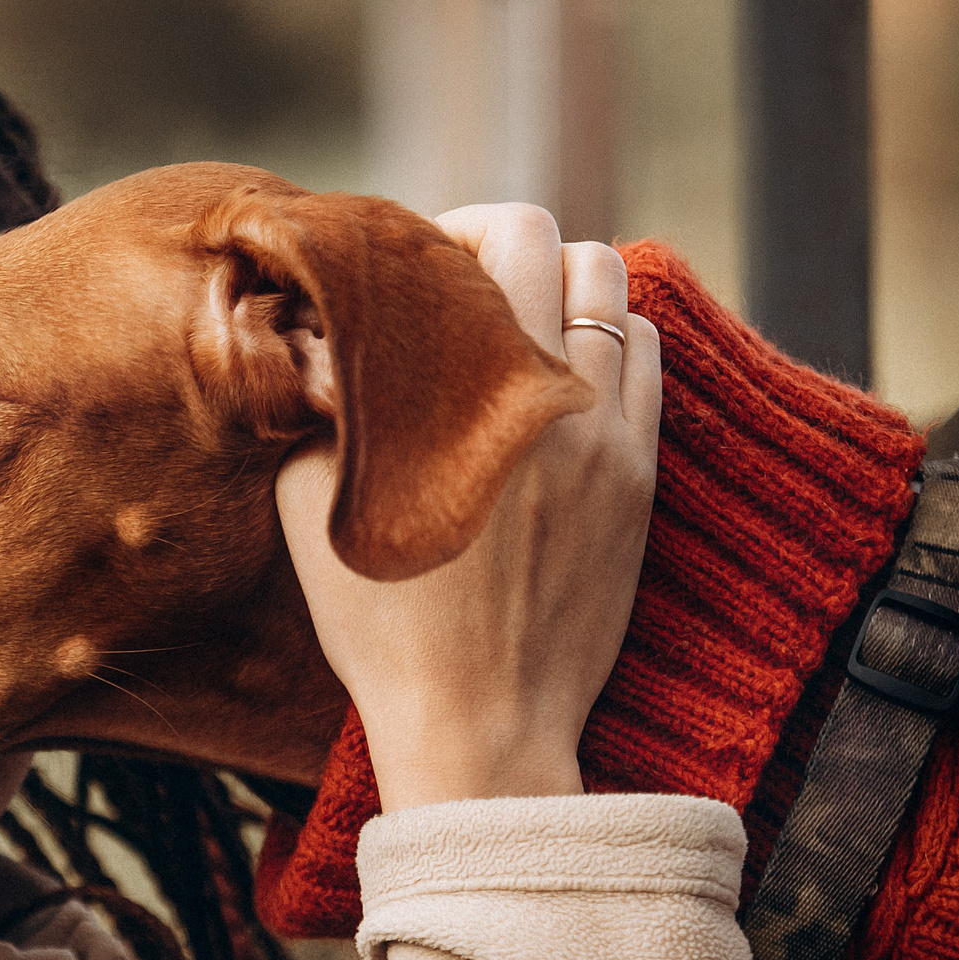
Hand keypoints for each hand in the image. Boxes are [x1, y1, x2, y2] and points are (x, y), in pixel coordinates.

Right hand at [277, 205, 659, 807]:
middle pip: (557, 242)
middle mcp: (549, 393)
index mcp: (468, 388)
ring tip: (516, 334)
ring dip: (562, 290)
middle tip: (459, 293)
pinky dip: (608, 345)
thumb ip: (323, 405)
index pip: (494, 237)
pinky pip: (647, 362)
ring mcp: (608, 435)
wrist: (480, 723)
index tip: (411, 276)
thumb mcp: (311, 505)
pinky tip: (561, 382)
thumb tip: (322, 338)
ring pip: (616, 293)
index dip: (446, 236)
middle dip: (502, 247)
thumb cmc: (381, 626)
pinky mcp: (642, 478)